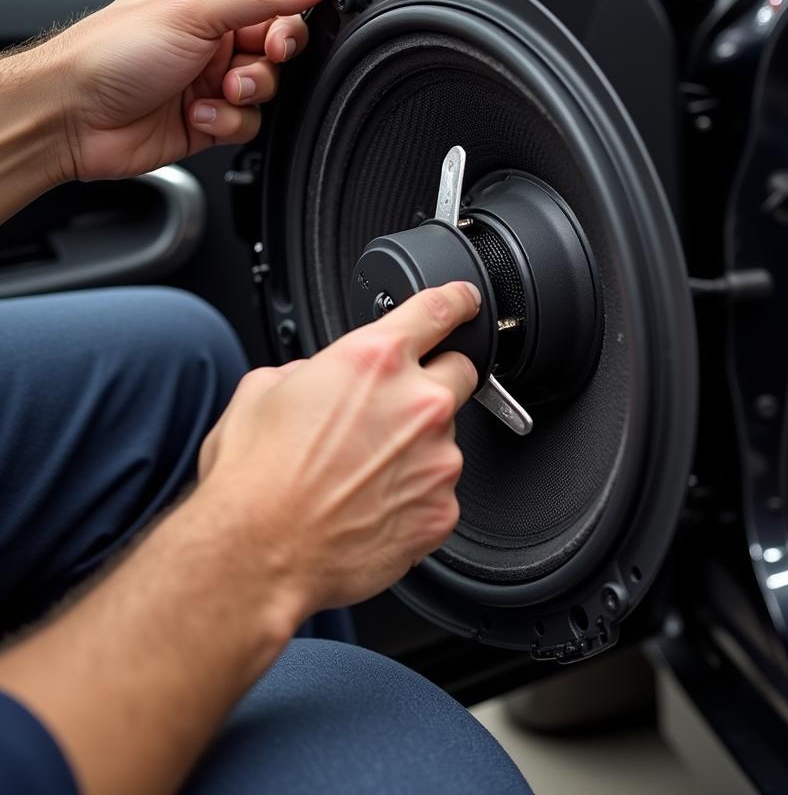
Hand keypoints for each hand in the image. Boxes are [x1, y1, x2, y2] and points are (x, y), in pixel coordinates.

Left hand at [53, 0, 339, 181]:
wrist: (71, 117)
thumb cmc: (111, 52)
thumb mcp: (194, 10)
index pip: (279, 0)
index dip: (290, 21)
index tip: (280, 39)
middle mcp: (215, 36)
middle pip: (280, 49)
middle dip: (267, 64)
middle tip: (246, 66)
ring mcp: (213, 79)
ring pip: (269, 90)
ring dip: (245, 96)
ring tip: (213, 92)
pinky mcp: (211, 119)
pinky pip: (249, 123)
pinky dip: (228, 122)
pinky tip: (196, 115)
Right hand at [196, 282, 480, 613]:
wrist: (259, 554)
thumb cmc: (255, 478)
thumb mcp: (264, 389)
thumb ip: (312, 369)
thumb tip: (321, 376)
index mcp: (375, 360)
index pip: (439, 310)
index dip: (457, 301)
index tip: (465, 302)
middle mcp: (417, 404)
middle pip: (460, 372)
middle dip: (436, 381)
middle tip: (393, 410)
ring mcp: (437, 459)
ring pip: (445, 439)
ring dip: (417, 448)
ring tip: (361, 474)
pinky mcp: (441, 510)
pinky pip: (438, 492)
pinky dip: (414, 496)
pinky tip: (370, 506)